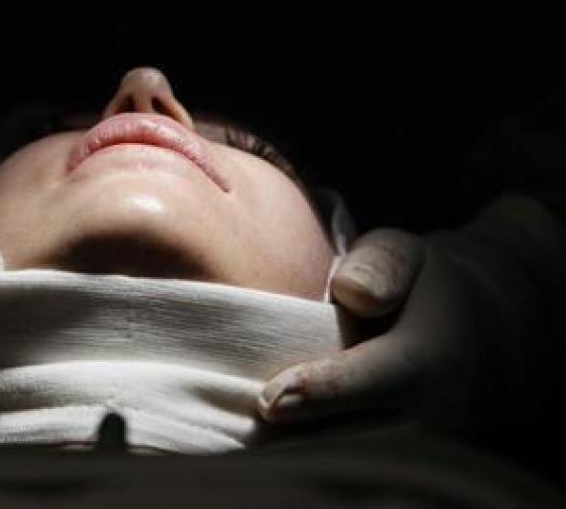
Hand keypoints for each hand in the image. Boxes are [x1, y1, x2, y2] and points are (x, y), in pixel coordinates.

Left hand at [258, 195, 565, 435]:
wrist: (477, 342)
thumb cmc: (423, 292)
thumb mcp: (406, 255)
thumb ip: (381, 264)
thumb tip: (351, 292)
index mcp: (430, 362)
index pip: (371, 382)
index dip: (321, 393)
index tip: (270, 401)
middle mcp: (430, 417)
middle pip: (354, 437)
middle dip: (300, 433)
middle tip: (246, 423)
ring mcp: (418, 450)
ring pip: (350, 460)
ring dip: (301, 449)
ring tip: (249, 435)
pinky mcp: (400, 464)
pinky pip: (349, 468)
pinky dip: (311, 455)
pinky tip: (271, 443)